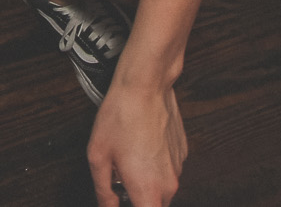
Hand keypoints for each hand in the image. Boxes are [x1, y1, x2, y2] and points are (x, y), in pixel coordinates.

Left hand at [89, 81, 186, 206]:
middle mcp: (169, 184)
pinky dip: (154, 166)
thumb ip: (103, 191)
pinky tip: (139, 146)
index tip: (121, 199)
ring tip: (127, 159)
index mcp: (148, 191)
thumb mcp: (98, 157)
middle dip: (136, 199)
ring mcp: (179, 168)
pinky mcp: (182, 152)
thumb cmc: (121, 117)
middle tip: (118, 181)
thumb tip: (108, 206)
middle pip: (154, 205)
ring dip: (145, 183)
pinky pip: (167, 170)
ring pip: (162, 189)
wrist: (146, 86)